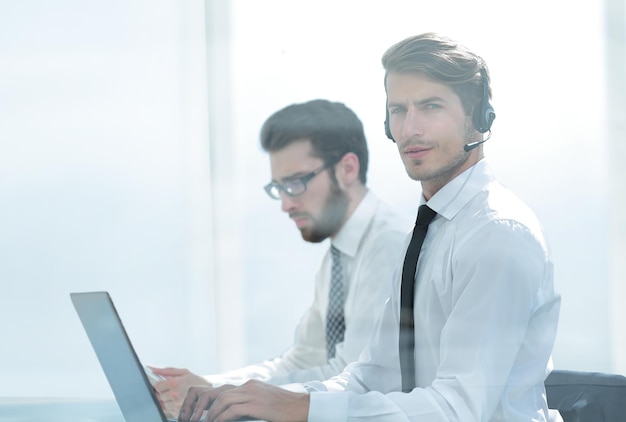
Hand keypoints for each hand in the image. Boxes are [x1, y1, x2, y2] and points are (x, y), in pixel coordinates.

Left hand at [149, 366, 210, 416]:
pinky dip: (170, 407)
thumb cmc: (197, 382)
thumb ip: (167, 371)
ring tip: (176, 396)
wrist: (210, 393)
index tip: (164, 385)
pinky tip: (177, 402)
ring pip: (162, 404)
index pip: (157, 386)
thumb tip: (153, 369)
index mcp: (175, 383)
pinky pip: (167, 411)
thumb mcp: (184, 372)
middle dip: (163, 393)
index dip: (159, 386)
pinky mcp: (179, 413)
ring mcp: (177, 405)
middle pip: (158, 396)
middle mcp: (175, 395)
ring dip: (166, 401)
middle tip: (171, 390)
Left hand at [179, 380, 309, 421]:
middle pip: (218, 392)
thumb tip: (230, 415)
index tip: (199, 413)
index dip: (208, 401)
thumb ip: (248, 404)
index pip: (222, 390)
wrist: (303, 407)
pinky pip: (232, 410)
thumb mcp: (264, 402)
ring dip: (210, 414)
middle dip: (203, 406)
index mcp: (249, 385)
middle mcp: (249, 386)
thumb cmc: (285, 409)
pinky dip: (221, 418)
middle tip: (195, 419)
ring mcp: (253, 394)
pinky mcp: (257, 405)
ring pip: (222, 400)